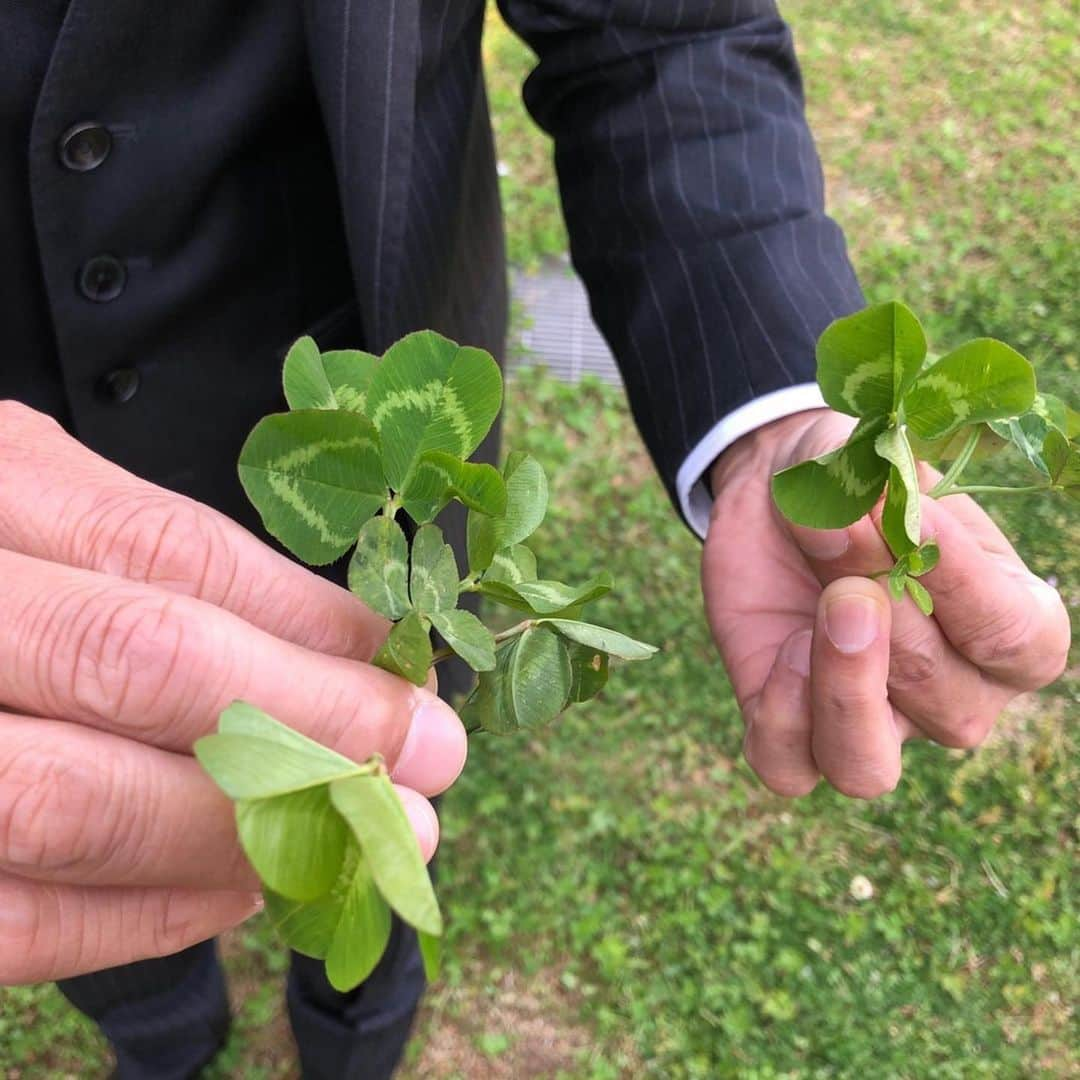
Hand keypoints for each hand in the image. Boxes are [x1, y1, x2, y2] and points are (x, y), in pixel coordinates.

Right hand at [0, 402, 465, 983]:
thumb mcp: (46, 512)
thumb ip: (171, 570)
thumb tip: (350, 654)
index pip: (174, 555)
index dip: (314, 628)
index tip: (417, 681)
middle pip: (144, 662)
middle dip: (314, 723)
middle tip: (428, 766)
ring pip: (71, 803)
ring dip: (248, 832)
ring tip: (356, 834)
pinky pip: (12, 922)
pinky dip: (144, 916)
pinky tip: (236, 891)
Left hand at [703, 408, 1069, 799]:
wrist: (779, 498)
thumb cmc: (850, 483)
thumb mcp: (861, 459)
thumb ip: (862, 484)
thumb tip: (841, 527)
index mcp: (1009, 627)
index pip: (1019, 642)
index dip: (967, 586)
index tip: (917, 514)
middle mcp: (950, 694)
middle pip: (947, 706)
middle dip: (897, 622)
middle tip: (850, 541)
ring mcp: (872, 723)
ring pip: (866, 768)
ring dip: (845, 693)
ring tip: (830, 607)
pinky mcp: (790, 729)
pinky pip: (788, 767)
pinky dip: (780, 716)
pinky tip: (783, 645)